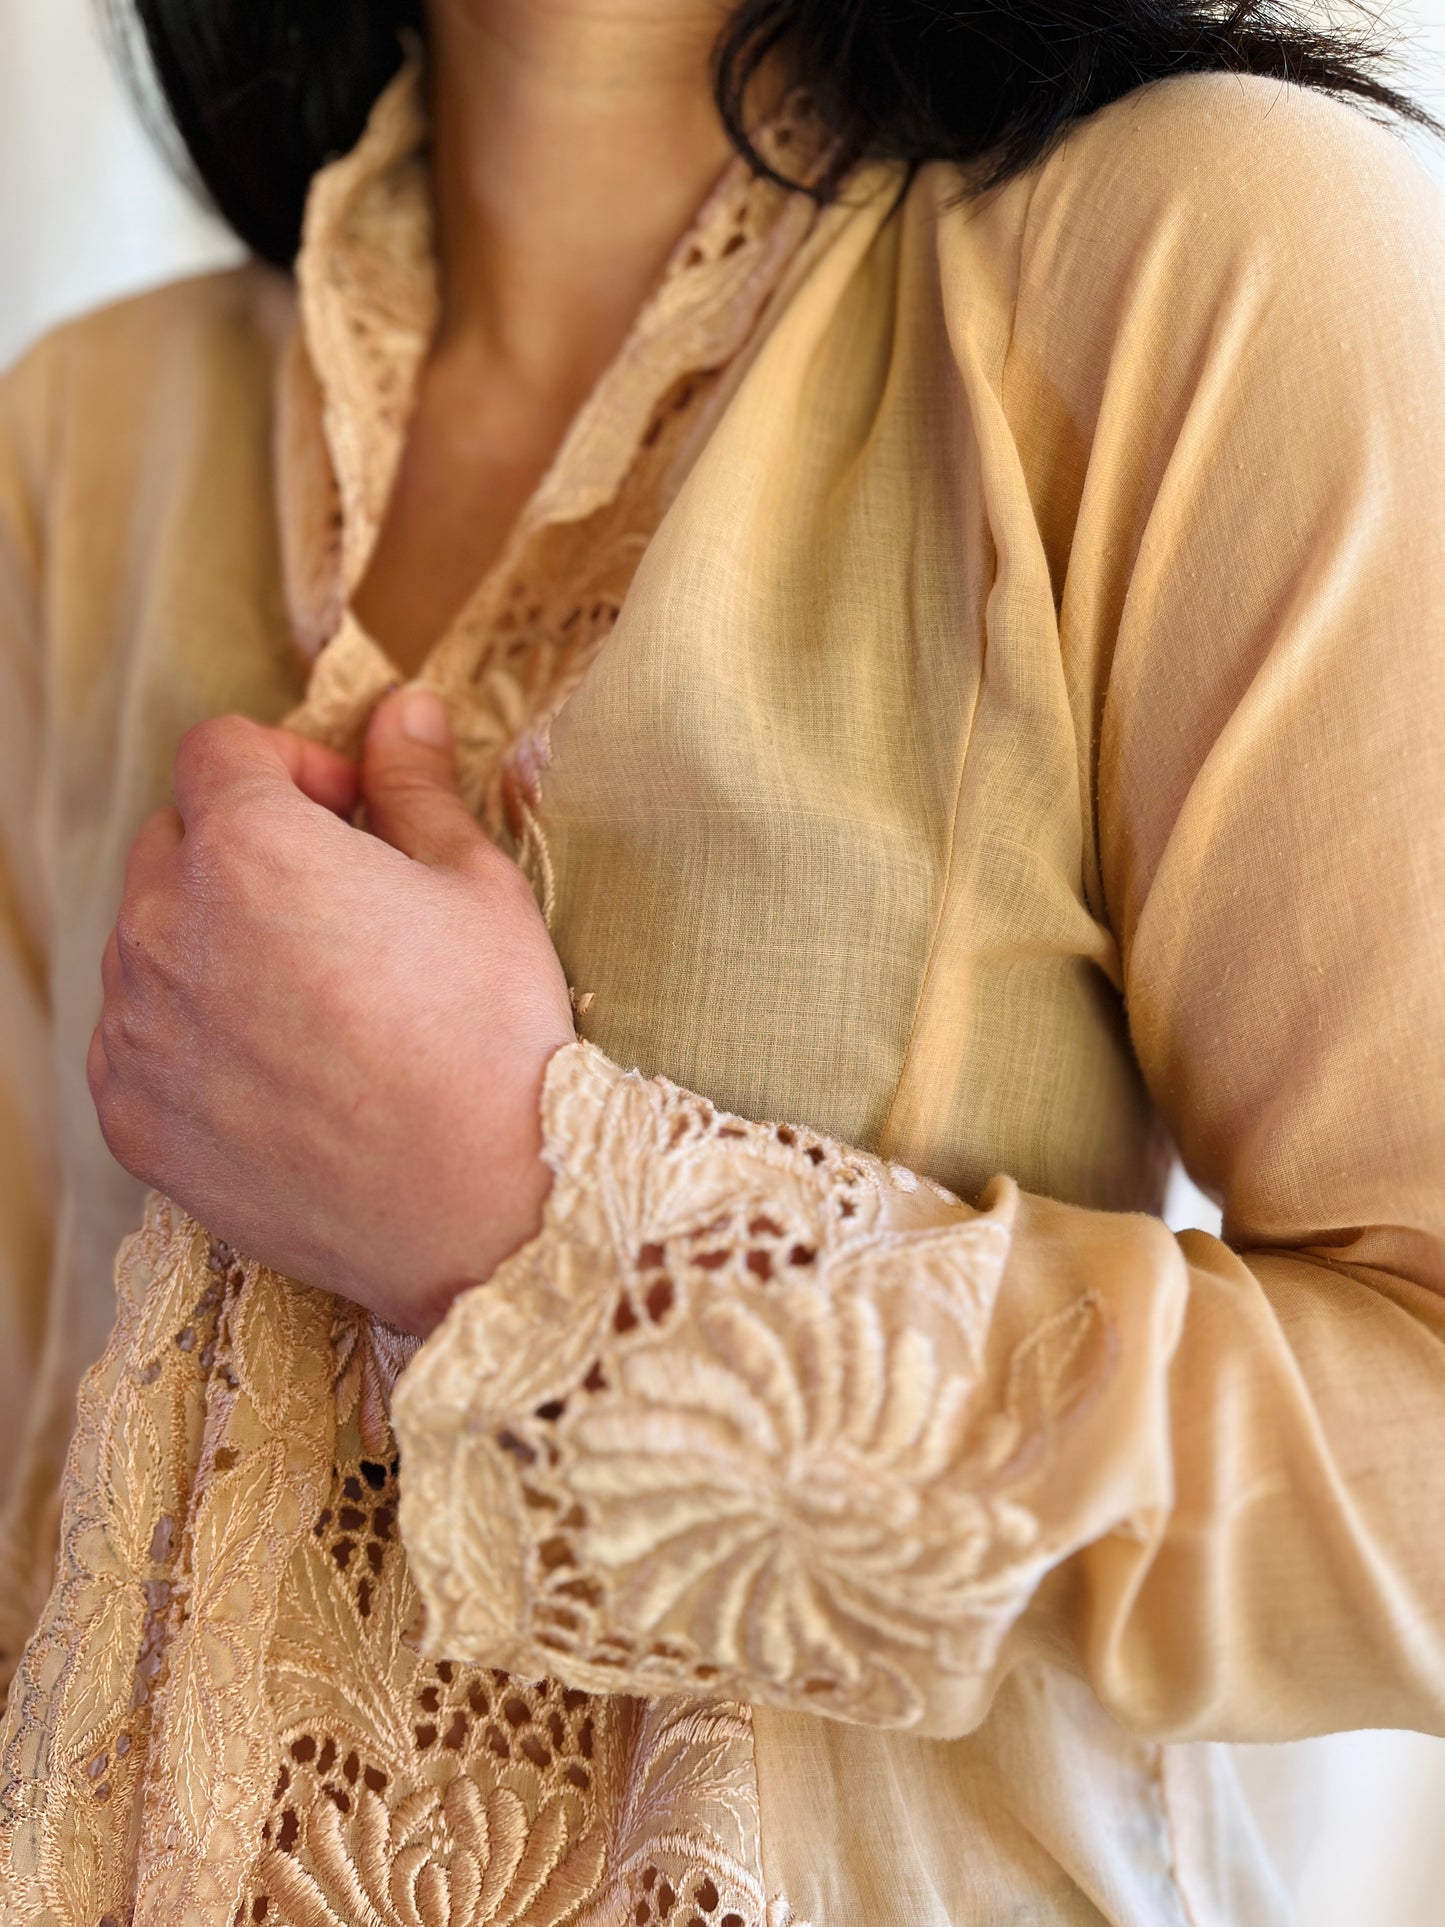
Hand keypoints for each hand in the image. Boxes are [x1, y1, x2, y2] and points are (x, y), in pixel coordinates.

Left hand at [89, 690, 575, 1336]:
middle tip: (337, 901)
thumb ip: (417, 786)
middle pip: (172, 839)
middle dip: (242, 844)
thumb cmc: (493, 1038)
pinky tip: (279, 1067)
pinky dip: (188, 1030)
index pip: (220, 750)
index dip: (291, 763)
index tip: (350, 812)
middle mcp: (162, 926)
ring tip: (313, 995)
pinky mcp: (131, 1117)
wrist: (475, 1214)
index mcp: (247, 845)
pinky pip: (136, 1037)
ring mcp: (136, 1029)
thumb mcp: (477, 885)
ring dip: (211, 937)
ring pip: (147, 940)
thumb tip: (404, 707)